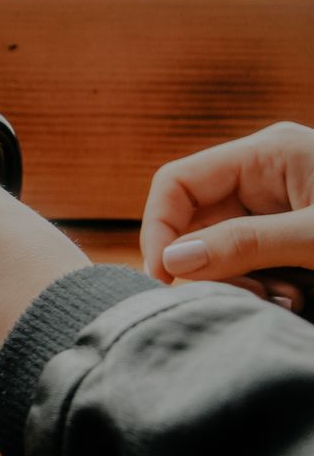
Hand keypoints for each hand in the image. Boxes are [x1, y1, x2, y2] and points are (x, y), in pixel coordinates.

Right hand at [141, 121, 313, 311]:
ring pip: (218, 253)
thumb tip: (171, 261)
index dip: (158, 229)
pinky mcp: (287, 240)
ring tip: (287, 300)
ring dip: (240, 284)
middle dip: (208, 267)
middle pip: (194, 223)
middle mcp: (263, 178)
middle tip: (246, 298)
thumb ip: (245, 244)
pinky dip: (262, 289)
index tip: (164, 277)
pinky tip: (296, 299)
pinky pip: (248, 267)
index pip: (177, 183)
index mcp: (266, 155)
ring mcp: (275, 210)